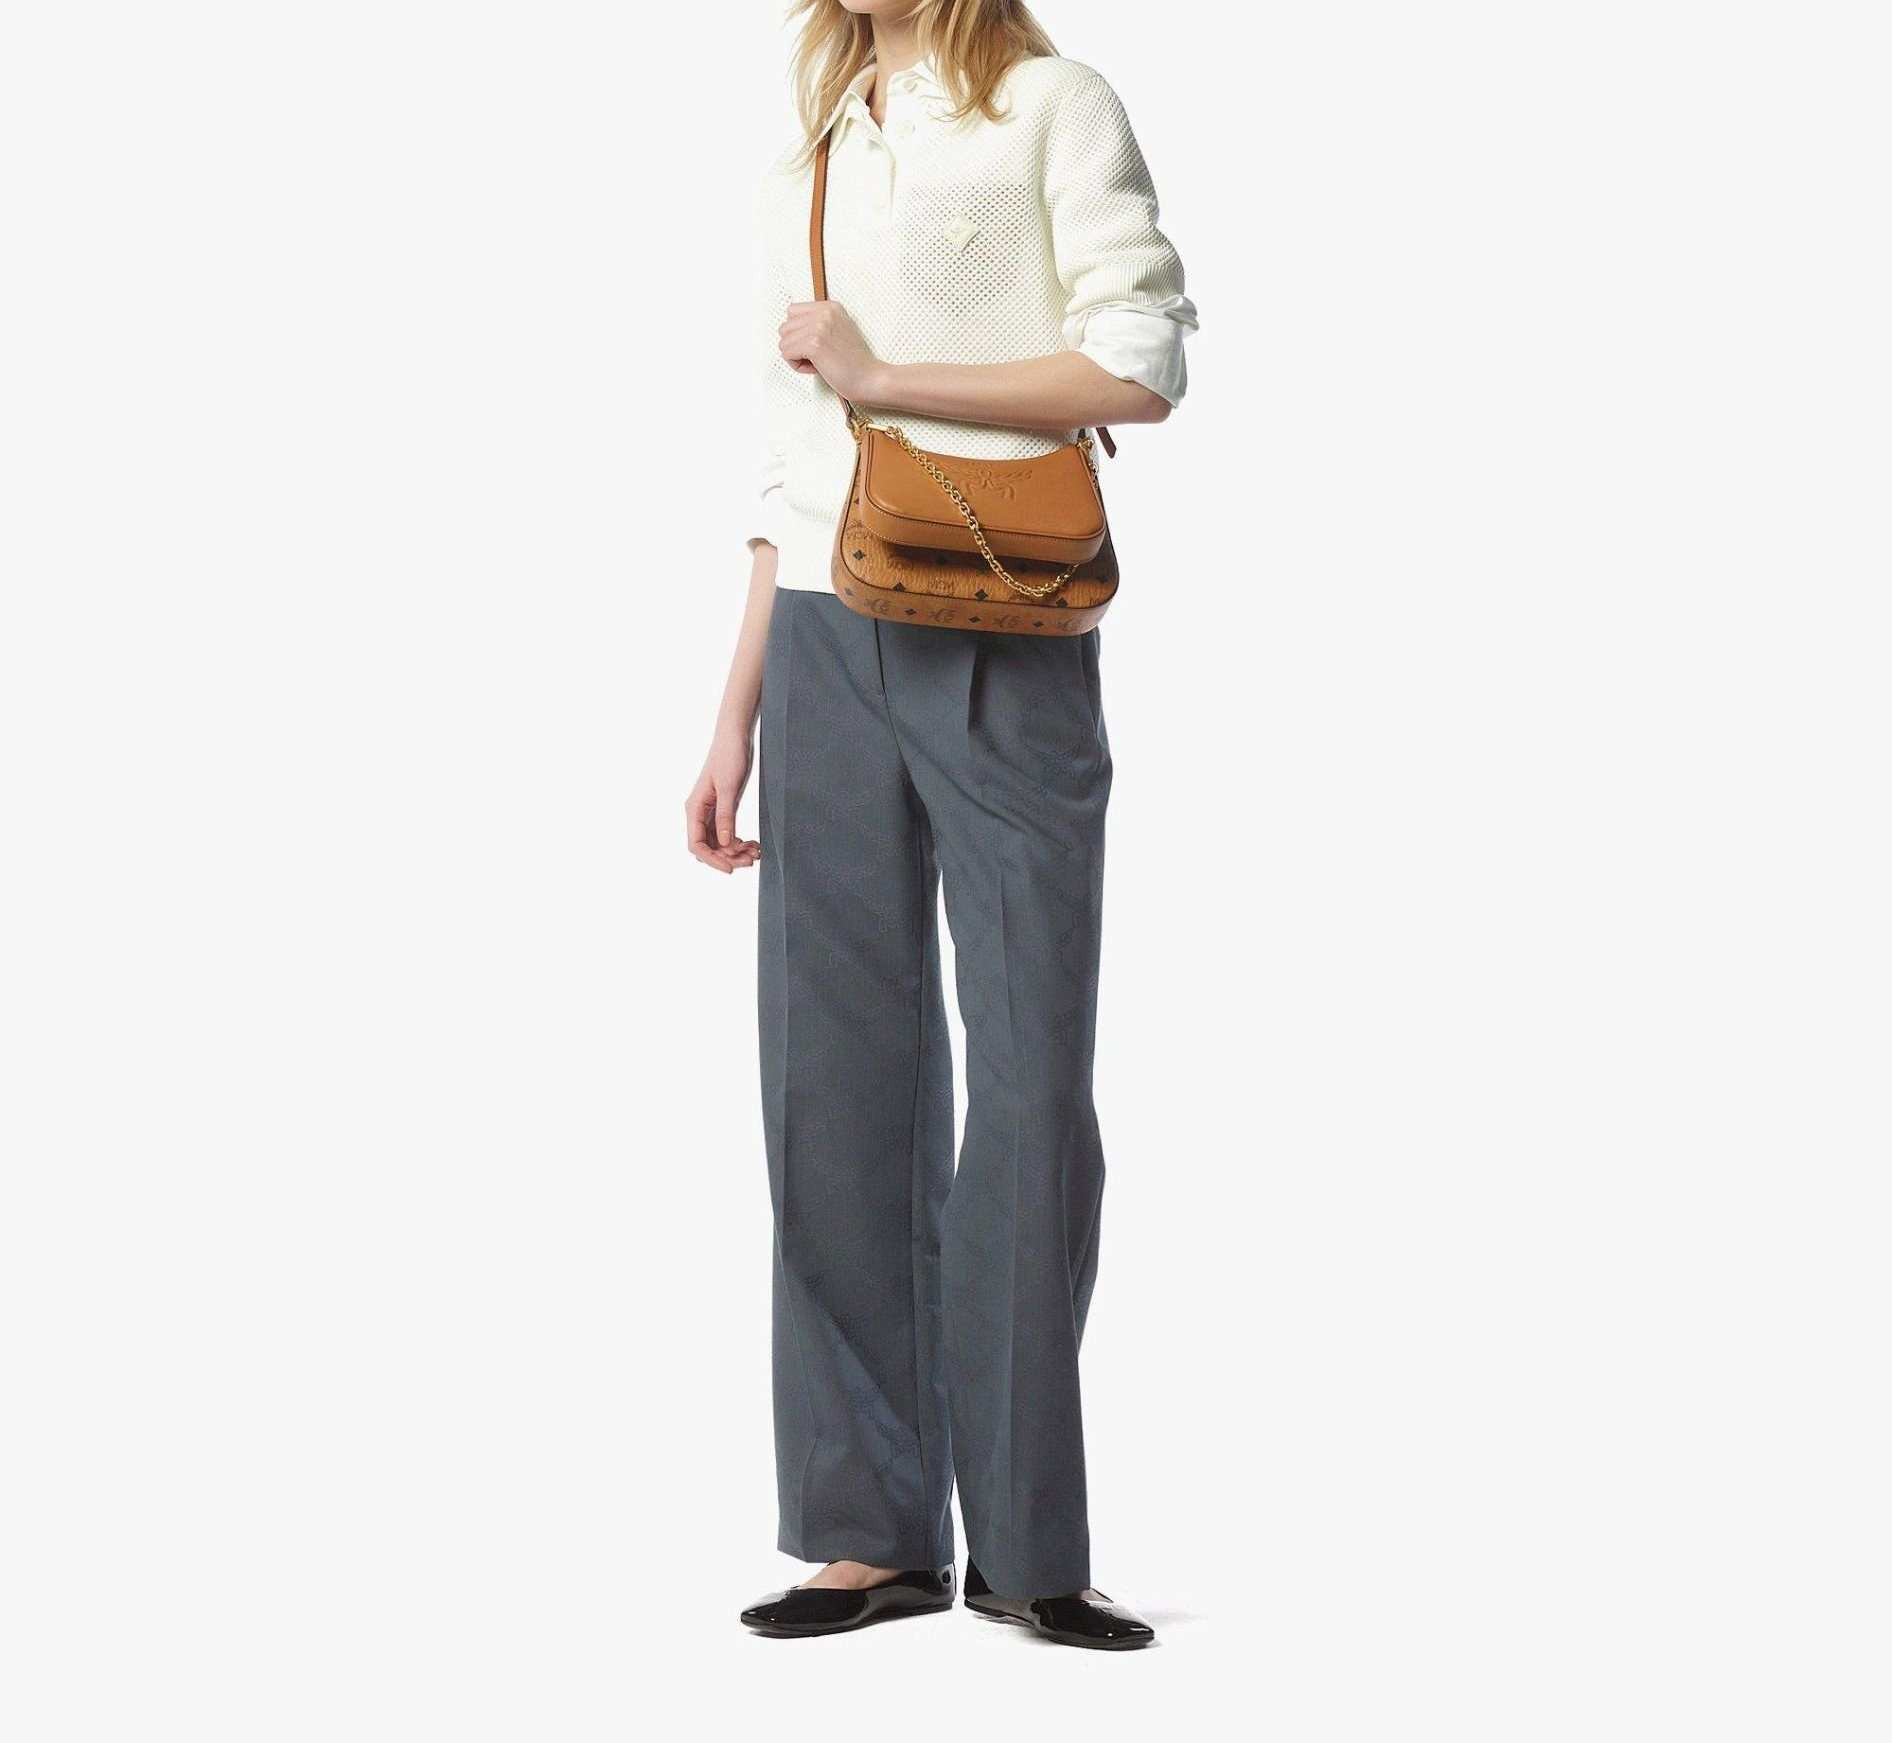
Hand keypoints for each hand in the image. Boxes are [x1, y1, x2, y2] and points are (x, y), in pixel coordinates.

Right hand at [686, 732, 761, 873]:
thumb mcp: (729, 787)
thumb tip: (724, 843)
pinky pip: (726, 833)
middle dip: (728, 857)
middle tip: (751, 860)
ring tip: (756, 852)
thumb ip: (726, 816)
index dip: (712, 860)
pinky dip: (738, 842)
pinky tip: (753, 844)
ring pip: (718, 843)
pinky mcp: (721, 809)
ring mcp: (709, 812)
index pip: (696, 844)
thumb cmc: (729, 756)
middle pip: (708, 847)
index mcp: (694, 808)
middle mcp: (698, 812)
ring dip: (735, 851)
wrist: (735, 737)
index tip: (731, 868)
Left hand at [779, 300, 884, 402]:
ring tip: (819, 362)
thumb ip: (818, 324)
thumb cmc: (854, 362)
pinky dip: (797, 366)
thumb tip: (792, 328)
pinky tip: (817, 368)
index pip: (792, 312)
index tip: (818, 345)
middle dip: (796, 346)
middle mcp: (824, 312)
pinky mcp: (814, 344)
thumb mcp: (839, 331)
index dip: (799, 333)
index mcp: (830, 307)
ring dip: (797, 357)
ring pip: (783, 341)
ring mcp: (819, 326)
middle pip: (785, 327)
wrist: (870, 378)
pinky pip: (786, 354)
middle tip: (819, 357)